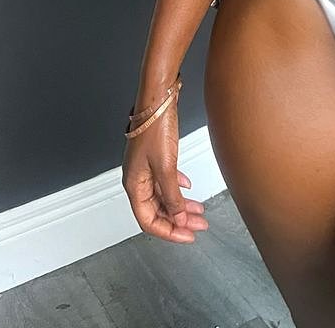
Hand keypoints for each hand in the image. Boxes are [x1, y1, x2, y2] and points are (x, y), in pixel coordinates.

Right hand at [122, 104, 208, 242]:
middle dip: (179, 220)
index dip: (168, 232)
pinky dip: (177, 187)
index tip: (188, 236)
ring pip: (163, 196)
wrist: (157, 98)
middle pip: (157, 210)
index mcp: (134, 185)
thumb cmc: (155, 127)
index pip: (148, 221)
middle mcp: (138, 179)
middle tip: (199, 225)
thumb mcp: (166, 166)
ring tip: (199, 211)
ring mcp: (146, 168)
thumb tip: (178, 217)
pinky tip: (188, 189)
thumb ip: (172, 195)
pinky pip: (165, 180)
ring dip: (181, 205)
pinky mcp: (155, 157)